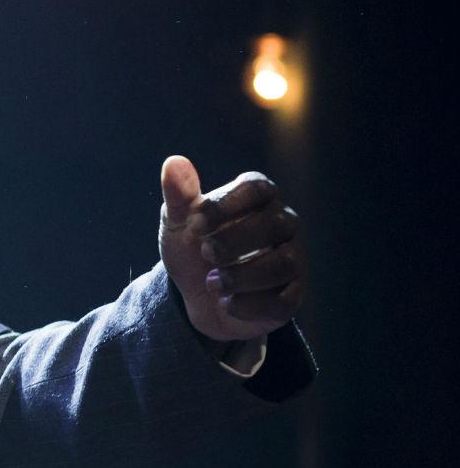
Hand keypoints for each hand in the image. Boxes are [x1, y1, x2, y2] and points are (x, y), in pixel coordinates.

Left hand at [158, 155, 303, 344]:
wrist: (196, 294)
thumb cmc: (191, 247)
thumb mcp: (178, 222)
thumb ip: (178, 195)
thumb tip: (174, 162)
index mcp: (258, 197)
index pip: (257, 188)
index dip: (226, 205)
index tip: (194, 224)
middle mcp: (283, 223)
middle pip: (277, 223)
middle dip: (236, 240)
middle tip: (205, 253)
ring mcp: (293, 259)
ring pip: (285, 263)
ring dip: (243, 275)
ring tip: (211, 282)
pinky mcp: (293, 295)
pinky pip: (284, 301)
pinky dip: (251, 305)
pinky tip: (225, 302)